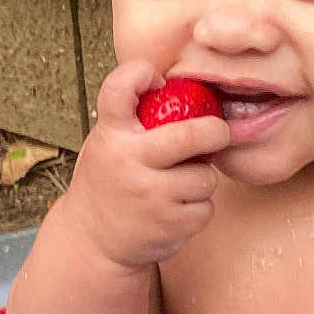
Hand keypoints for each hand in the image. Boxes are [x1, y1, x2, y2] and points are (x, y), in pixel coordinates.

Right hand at [62, 60, 231, 267]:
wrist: (93, 240)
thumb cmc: (110, 181)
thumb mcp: (108, 144)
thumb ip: (135, 121)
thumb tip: (187, 91)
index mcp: (112, 135)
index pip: (120, 88)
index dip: (141, 73)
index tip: (156, 80)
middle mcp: (129, 162)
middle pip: (191, 135)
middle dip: (215, 131)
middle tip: (219, 132)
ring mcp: (151, 196)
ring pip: (205, 177)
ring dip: (201, 179)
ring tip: (181, 184)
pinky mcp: (170, 226)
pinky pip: (206, 208)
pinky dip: (199, 207)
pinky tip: (178, 208)